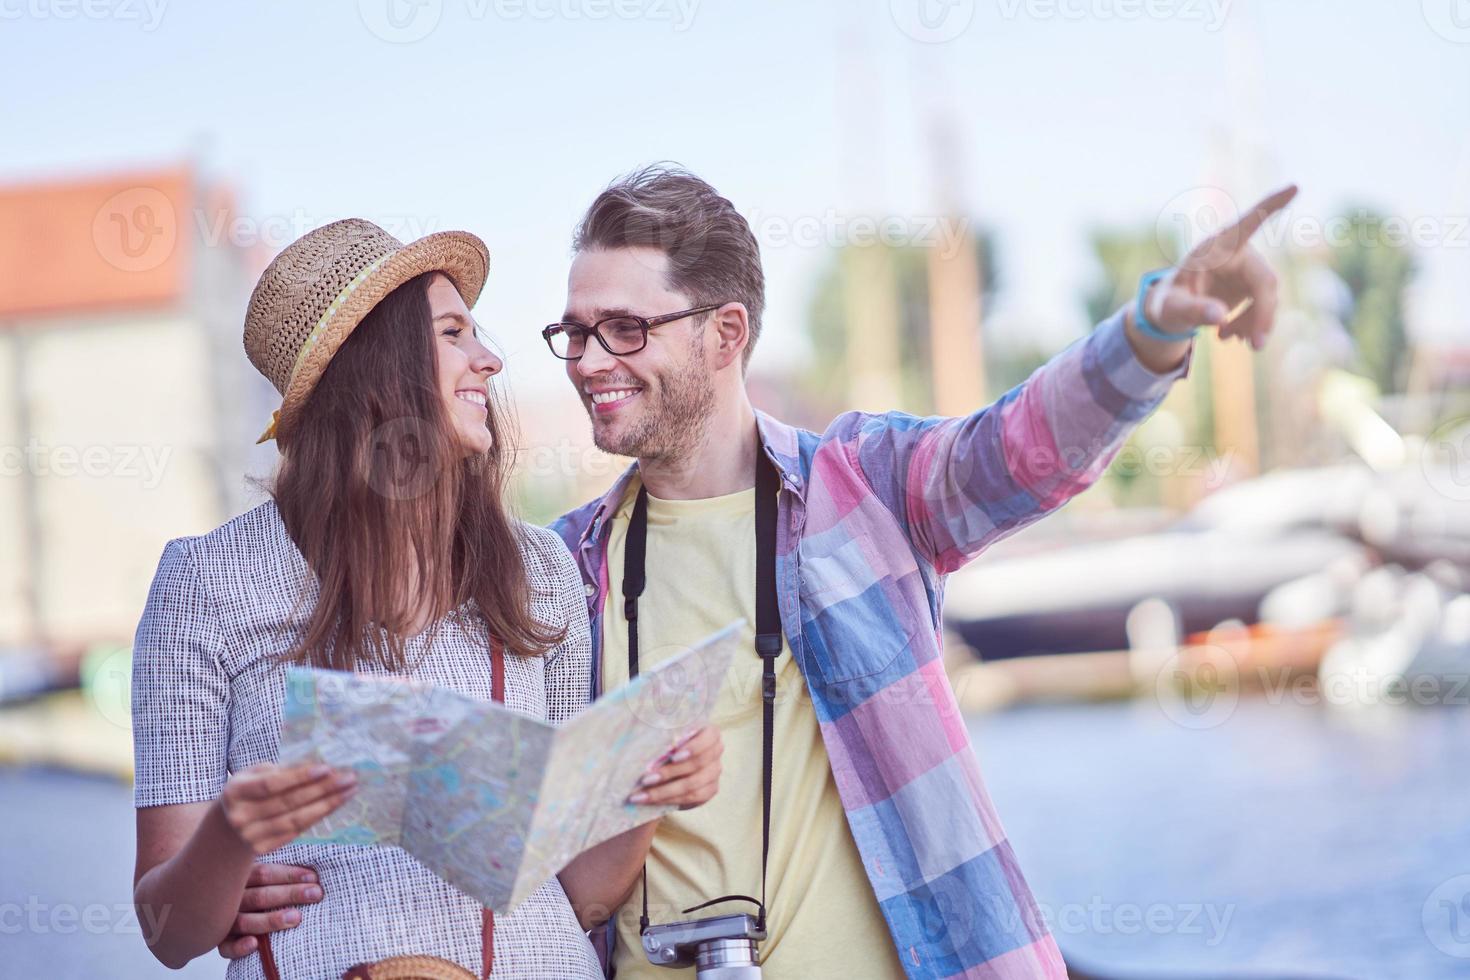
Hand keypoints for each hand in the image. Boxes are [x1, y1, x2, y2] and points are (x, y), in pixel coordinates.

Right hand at [216, 864, 324, 959]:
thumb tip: (308, 869)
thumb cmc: (245, 890)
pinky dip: (240, 947)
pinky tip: (255, 944)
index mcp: (240, 878)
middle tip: (315, 894)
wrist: (208, 908)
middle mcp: (231, 899)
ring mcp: (223, 921)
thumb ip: (273, 872)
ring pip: (247, 921)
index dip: (290, 874)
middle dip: (290, 894)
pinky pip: (227, 948)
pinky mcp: (221, 942)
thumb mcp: (254, 875)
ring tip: (296, 918)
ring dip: (271, 920)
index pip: (265, 873)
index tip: (314, 877)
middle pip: (260, 896)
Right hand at [219, 762, 355, 855]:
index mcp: (235, 792)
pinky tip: (335, 804)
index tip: (327, 768)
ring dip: (327, 804)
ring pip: (296, 819)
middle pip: (289, 802)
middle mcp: (240, 816)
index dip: (300, 777)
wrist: (227, 827)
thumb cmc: (249, 790)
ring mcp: (251, 836)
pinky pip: (296, 831)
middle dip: (323, 789)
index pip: (272, 784)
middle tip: (349, 778)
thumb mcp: (255, 774)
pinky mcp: (263, 848)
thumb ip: (282, 770)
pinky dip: (318, 816)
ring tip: (349, 791)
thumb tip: (321, 766)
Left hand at [627, 726, 722, 809]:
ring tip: (642, 794)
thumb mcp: (663, 734)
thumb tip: (644, 735)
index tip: (672, 755)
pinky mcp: (709, 790)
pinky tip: (650, 800)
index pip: (710, 737)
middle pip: (698, 764)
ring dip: (665, 791)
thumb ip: (661, 735)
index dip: (693, 747)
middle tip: (646, 778)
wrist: (666, 763)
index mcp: (709, 732)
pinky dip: (668, 800)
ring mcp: (714, 772)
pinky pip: (691, 798)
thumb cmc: (663, 741)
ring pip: (692, 785)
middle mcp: (715, 751)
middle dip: (669, 772)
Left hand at [1143, 185, 1298, 350]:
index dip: (1271, 206)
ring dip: (1254, 323)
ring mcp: (1247, 268)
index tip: (1294, 186)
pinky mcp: (1252, 284)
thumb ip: (1192, 311)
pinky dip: (1251, 324)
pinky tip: (1229, 336)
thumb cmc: (1168, 302)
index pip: (1247, 223)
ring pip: (1267, 297)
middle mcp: (1236, 252)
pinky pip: (1264, 306)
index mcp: (1215, 247)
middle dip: (1263, 314)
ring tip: (1224, 340)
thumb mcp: (1172, 309)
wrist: (1171, 310)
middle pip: (1264, 281)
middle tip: (1256, 346)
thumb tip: (1219, 317)